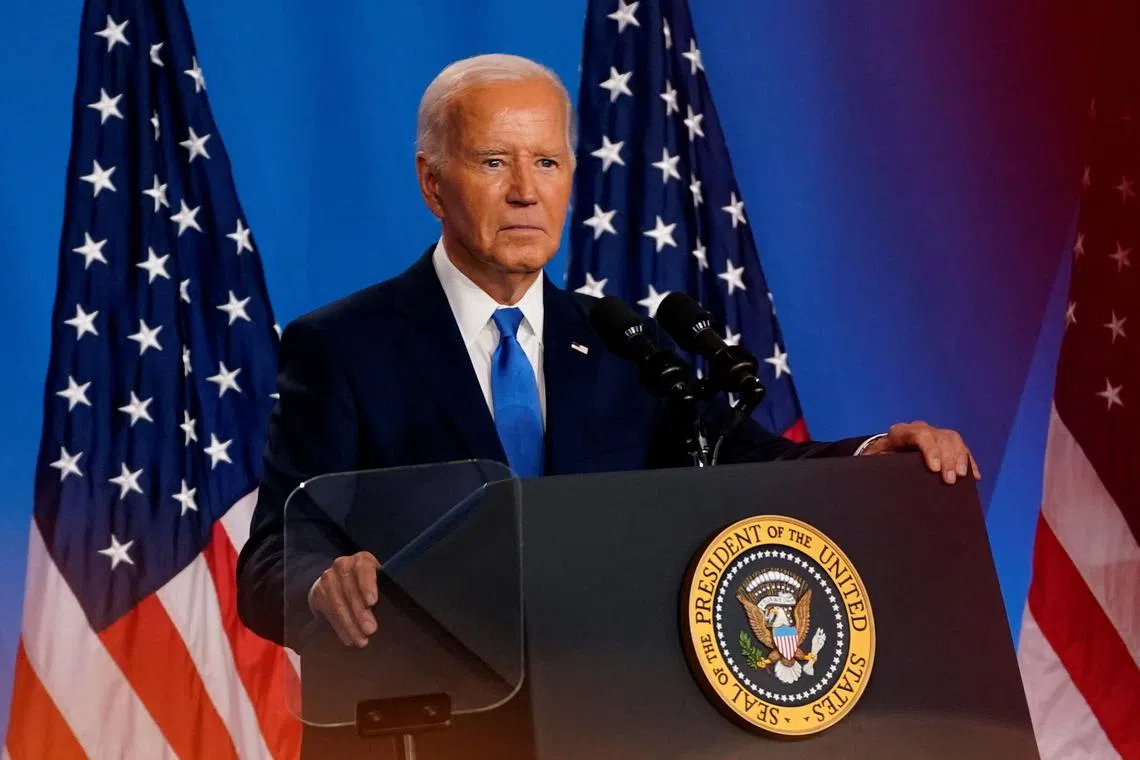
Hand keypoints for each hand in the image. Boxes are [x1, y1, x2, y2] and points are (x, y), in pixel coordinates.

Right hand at [310, 551, 379, 647]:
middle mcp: (343, 565)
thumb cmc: (366, 585)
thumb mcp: (377, 582)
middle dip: (360, 612)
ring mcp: (328, 577)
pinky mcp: (317, 592)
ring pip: (338, 603)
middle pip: (351, 590)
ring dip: (350, 624)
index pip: (364, 569)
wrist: (337, 582)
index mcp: (362, 560)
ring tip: (361, 640)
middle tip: (371, 630)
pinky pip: (328, 612)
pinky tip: (349, 639)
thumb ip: (384, 590)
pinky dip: (340, 628)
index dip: (367, 585)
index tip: (372, 602)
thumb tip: (398, 610)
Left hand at [859, 421, 979, 484]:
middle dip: (948, 459)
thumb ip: (878, 464)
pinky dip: (968, 461)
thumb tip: (883, 474)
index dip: (930, 450)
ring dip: (960, 458)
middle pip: (940, 437)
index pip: (920, 435)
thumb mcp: (873, 461)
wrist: (882, 454)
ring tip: (963, 477)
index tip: (934, 469)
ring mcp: (933, 434)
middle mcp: (919, 429)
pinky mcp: (944, 442)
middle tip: (950, 480)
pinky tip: (974, 477)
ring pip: (953, 439)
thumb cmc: (877, 461)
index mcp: (900, 432)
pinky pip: (960, 448)